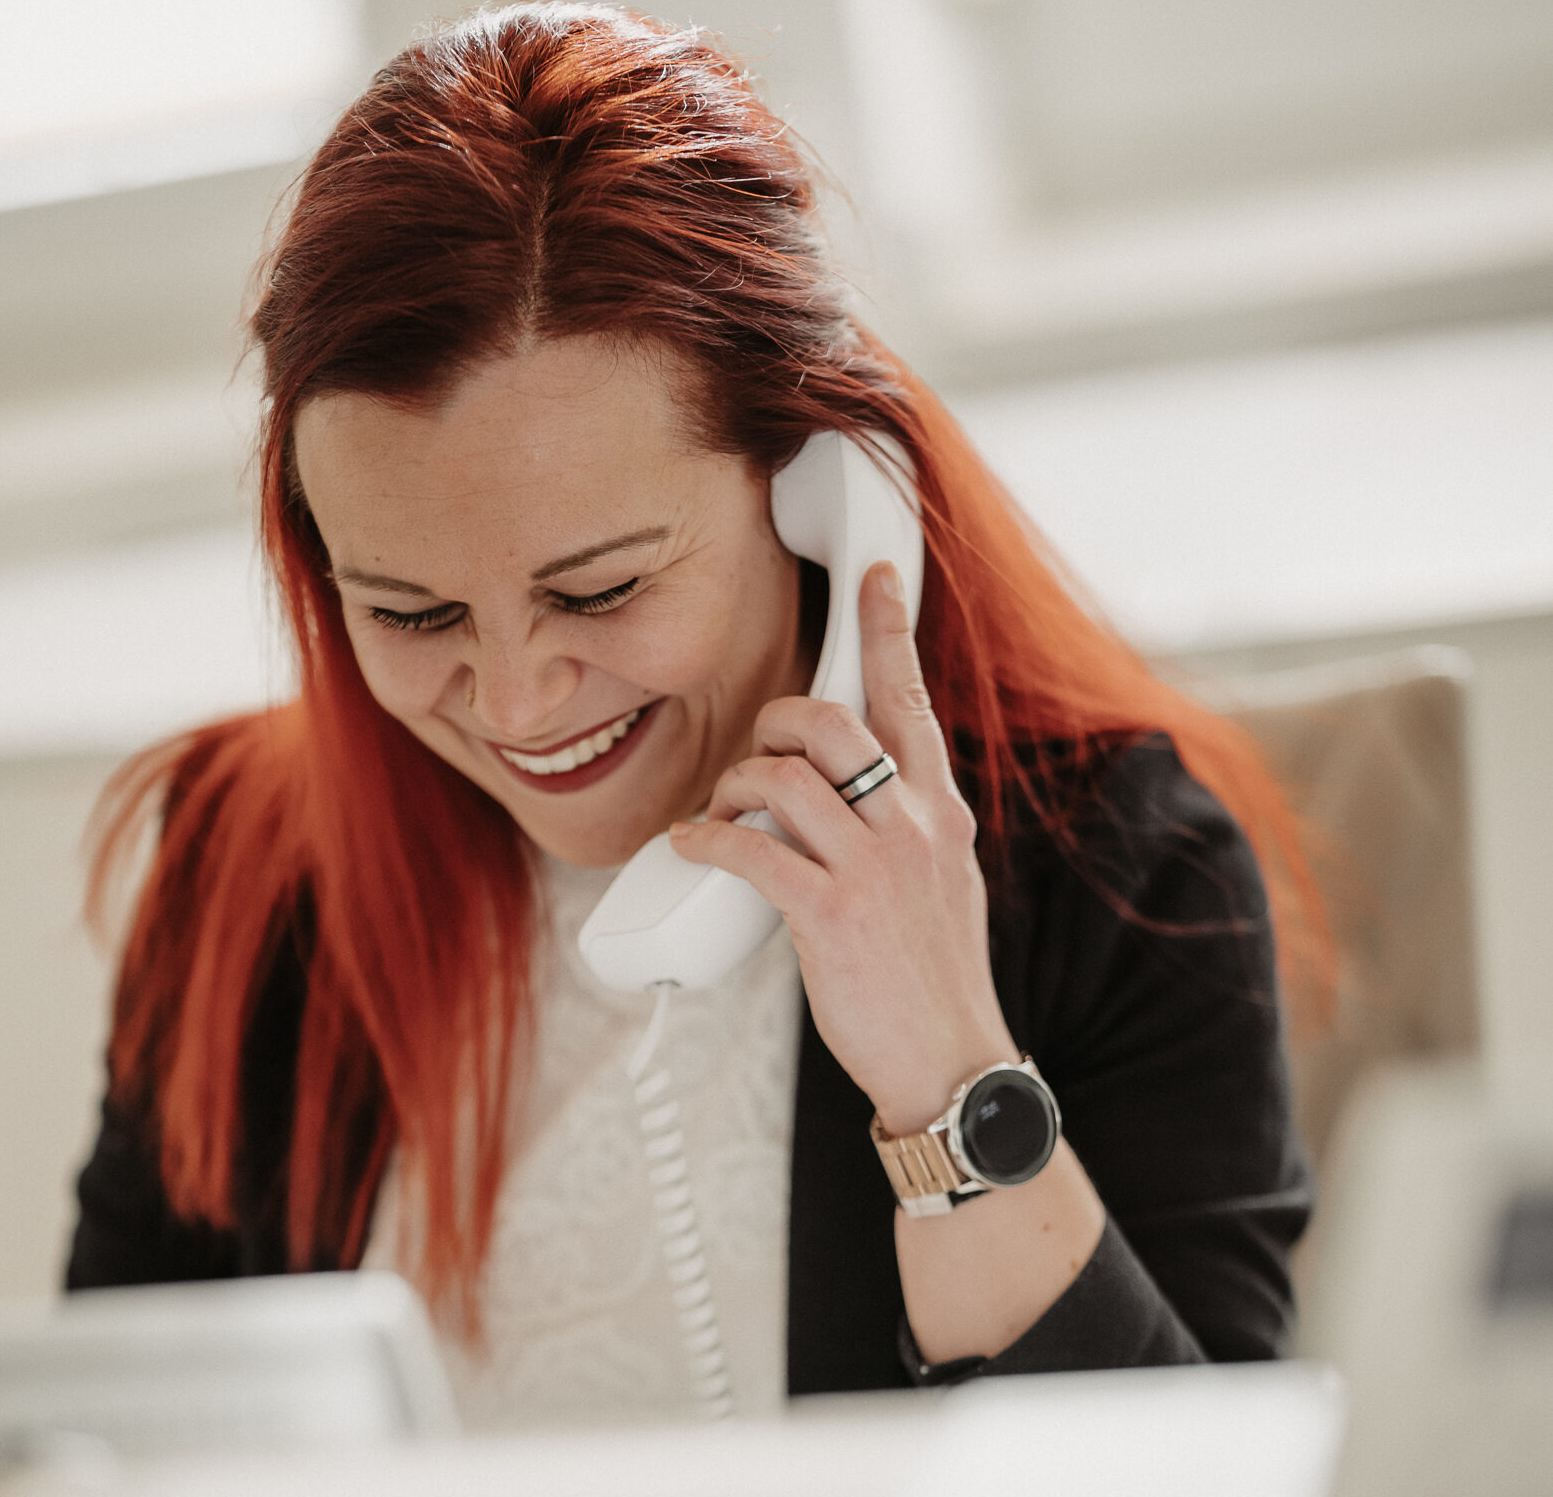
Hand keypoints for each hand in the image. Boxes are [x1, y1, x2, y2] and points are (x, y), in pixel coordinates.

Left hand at [668, 562, 1017, 1133]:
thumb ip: (906, 827)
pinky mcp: (830, 913)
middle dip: (774, 723)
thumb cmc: (935, 979)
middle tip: (754, 754)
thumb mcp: (944, 883)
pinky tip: (694, 844)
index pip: (914, 700)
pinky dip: (707, 837)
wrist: (950, 1065)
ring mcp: (874, 868)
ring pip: (782, 776)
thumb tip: (851, 792)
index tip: (877, 578)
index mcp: (940, 813)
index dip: (891, 629)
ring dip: (734, 785)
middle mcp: (912, 826)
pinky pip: (750, 847)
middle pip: (829, 722)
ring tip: (720, 812)